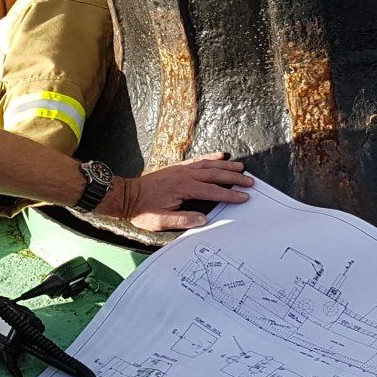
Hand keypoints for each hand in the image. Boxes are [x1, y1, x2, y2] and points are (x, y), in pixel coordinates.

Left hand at [98, 152, 252, 230]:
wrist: (126, 196)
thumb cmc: (142, 210)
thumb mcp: (160, 221)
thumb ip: (183, 220)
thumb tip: (204, 219)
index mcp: (182, 188)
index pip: (212, 191)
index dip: (229, 194)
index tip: (244, 197)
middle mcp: (184, 175)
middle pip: (214, 175)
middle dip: (234, 178)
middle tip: (250, 181)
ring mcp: (181, 169)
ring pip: (208, 165)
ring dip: (226, 166)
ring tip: (242, 168)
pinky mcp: (177, 167)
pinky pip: (198, 160)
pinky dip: (210, 157)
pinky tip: (221, 156)